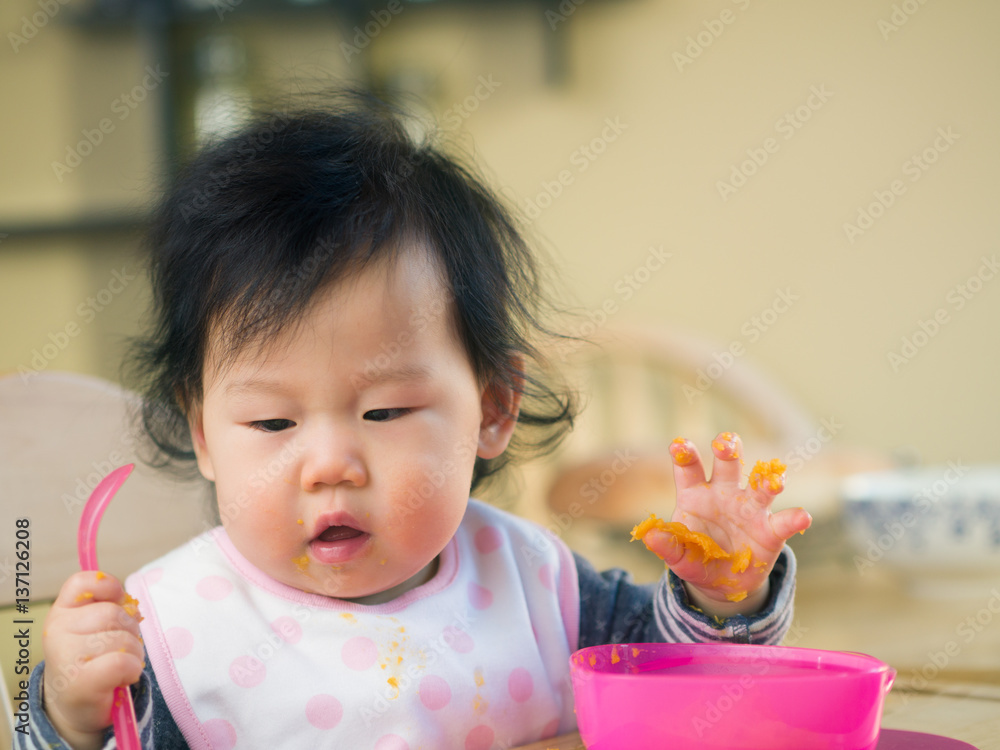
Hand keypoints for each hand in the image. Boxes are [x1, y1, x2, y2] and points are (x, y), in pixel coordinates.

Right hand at [42, 571, 143, 749]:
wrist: (76, 706)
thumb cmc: (93, 660)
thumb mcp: (96, 628)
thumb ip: (110, 607)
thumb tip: (132, 605)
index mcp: (62, 611)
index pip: (86, 581)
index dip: (111, 588)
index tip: (117, 603)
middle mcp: (58, 630)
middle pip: (114, 613)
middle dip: (130, 630)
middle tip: (120, 648)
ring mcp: (66, 657)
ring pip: (123, 638)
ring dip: (134, 653)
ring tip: (119, 665)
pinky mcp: (81, 682)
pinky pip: (123, 662)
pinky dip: (132, 670)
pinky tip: (122, 677)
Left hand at [638, 432, 810, 616]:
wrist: (721, 583)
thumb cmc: (696, 559)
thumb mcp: (679, 557)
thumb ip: (667, 545)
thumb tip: (649, 534)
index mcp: (695, 494)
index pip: (689, 468)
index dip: (684, 455)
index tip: (679, 445)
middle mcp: (724, 493)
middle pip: (727, 465)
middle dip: (727, 450)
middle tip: (725, 443)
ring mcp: (750, 509)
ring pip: (759, 486)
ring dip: (766, 480)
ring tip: (773, 480)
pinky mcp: (770, 531)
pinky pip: (784, 522)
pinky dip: (794, 518)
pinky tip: (802, 516)